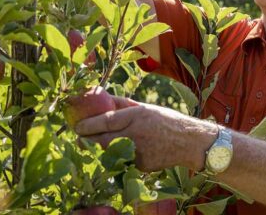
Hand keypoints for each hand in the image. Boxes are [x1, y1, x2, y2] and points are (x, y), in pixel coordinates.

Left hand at [75, 100, 217, 171]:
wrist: (189, 142)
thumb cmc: (166, 121)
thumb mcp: (145, 108)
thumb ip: (122, 105)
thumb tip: (102, 97)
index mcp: (137, 116)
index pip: (105, 122)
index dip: (88, 125)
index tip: (76, 126)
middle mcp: (136, 135)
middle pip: (102, 140)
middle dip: (87, 139)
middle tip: (80, 136)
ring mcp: (138, 153)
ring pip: (110, 153)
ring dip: (101, 148)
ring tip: (95, 142)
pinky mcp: (140, 166)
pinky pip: (122, 161)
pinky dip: (118, 156)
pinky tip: (121, 151)